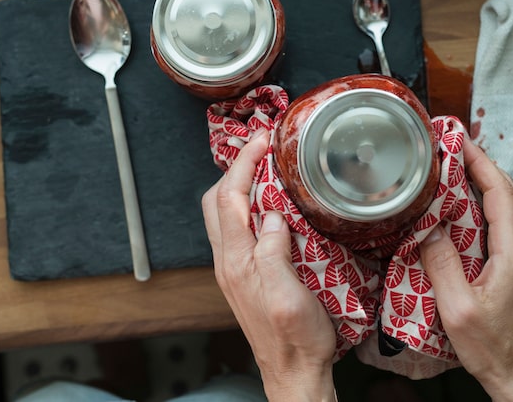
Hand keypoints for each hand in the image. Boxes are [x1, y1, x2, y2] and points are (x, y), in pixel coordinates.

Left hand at [202, 130, 337, 401]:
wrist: (293, 373)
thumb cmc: (296, 341)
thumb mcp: (289, 297)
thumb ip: (273, 254)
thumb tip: (269, 215)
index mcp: (238, 262)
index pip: (229, 198)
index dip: (244, 163)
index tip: (263, 140)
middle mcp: (229, 262)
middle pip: (216, 200)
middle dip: (236, 167)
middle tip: (263, 149)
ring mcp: (234, 269)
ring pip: (223, 214)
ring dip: (240, 185)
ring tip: (267, 168)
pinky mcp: (244, 275)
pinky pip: (237, 229)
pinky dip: (248, 205)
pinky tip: (271, 205)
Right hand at [419, 138, 512, 401]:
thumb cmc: (492, 346)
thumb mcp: (458, 309)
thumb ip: (442, 266)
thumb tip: (428, 229)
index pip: (500, 191)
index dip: (479, 161)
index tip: (458, 139)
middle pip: (504, 192)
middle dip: (477, 164)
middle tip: (448, 146)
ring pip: (502, 206)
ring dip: (478, 182)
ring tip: (448, 167)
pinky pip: (497, 223)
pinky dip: (478, 205)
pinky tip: (455, 207)